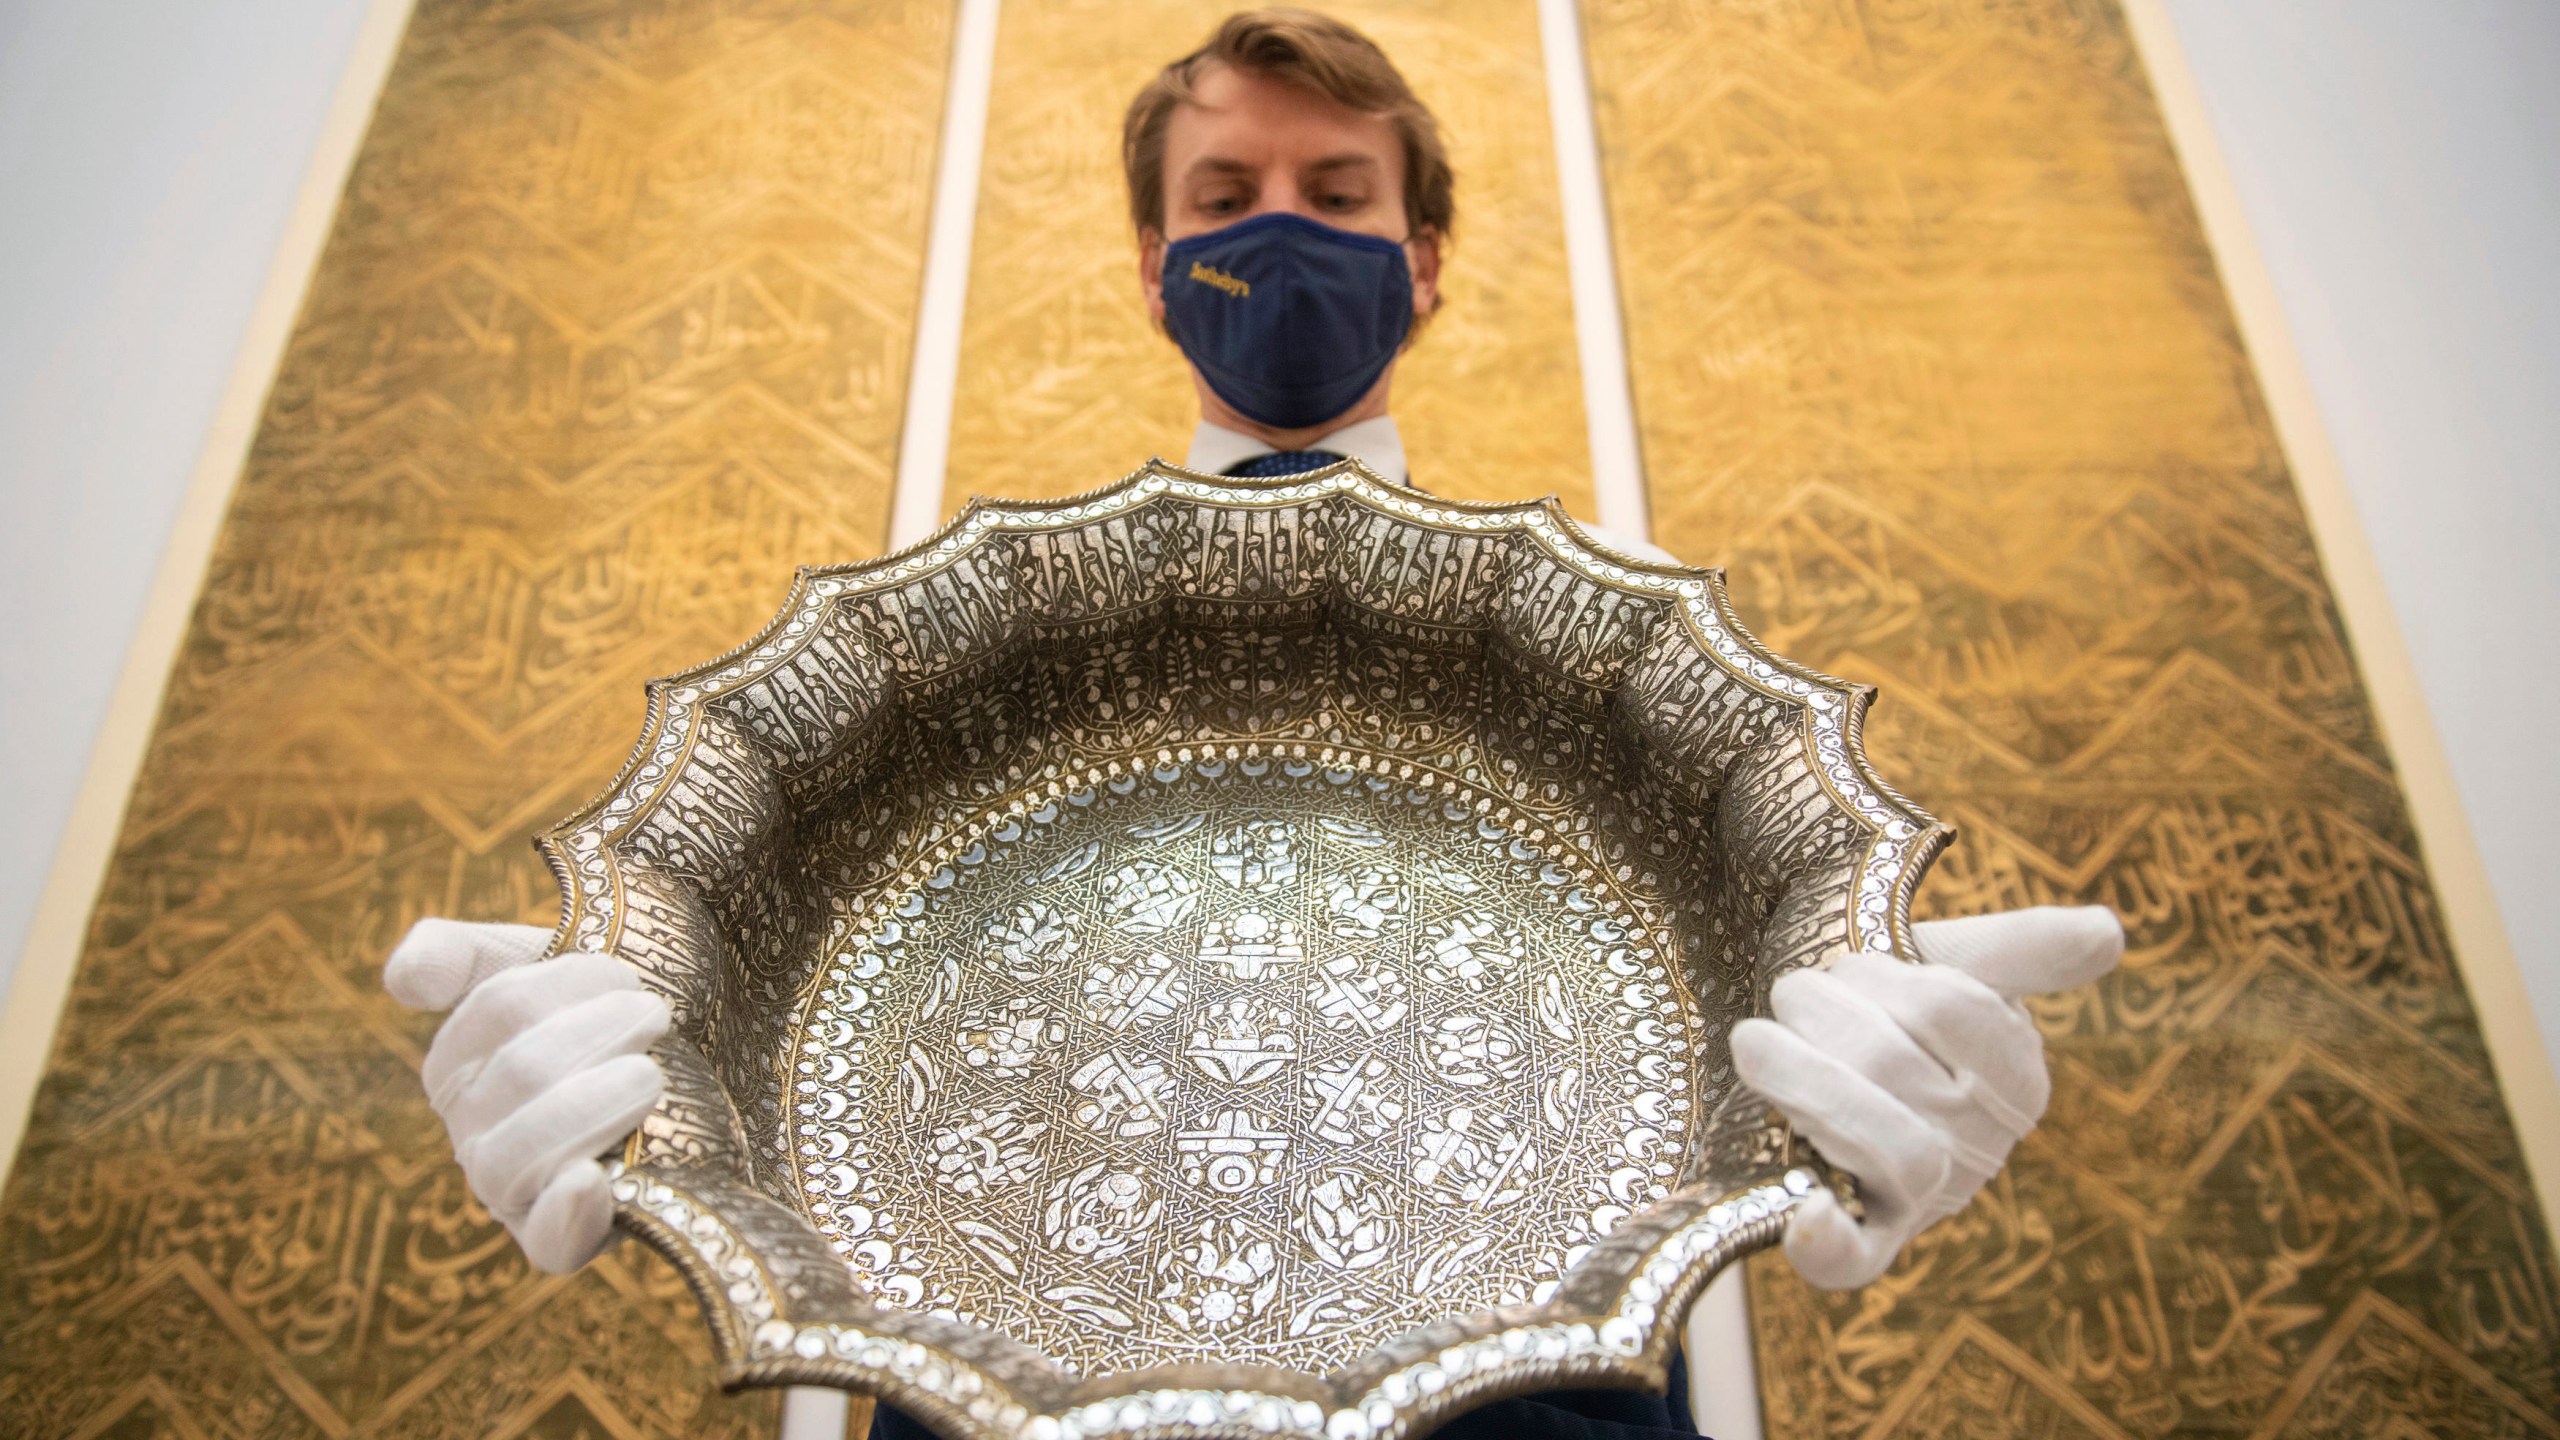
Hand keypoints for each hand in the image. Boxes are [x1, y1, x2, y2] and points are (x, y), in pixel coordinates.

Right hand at [384, 919, 670, 1273]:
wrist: (697, 1071)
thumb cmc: (605, 1014)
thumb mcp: (540, 965)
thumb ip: (461, 956)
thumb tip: (403, 981)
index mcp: (457, 1063)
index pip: (501, 1007)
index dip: (570, 983)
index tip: (624, 975)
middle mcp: (472, 1132)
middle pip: (520, 1073)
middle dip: (598, 1035)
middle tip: (655, 1016)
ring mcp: (514, 1192)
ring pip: (516, 1157)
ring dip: (595, 1104)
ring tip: (652, 1075)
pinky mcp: (564, 1239)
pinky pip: (548, 1243)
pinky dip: (565, 1213)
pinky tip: (591, 1181)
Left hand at [1731, 905, 2122, 1288]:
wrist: (1810, 1059)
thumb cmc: (1882, 1008)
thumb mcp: (1946, 964)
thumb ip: (2020, 949)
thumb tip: (2108, 932)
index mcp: (2017, 1081)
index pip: (1951, 1008)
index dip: (1885, 977)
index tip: (1850, 968)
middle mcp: (1982, 1149)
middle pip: (1898, 1068)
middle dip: (1827, 1017)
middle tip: (1792, 993)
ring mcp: (1925, 1201)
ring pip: (1886, 1147)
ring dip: (1804, 1080)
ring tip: (1755, 1040)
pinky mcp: (1863, 1243)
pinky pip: (1854, 1261)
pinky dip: (1830, 1244)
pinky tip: (1806, 1215)